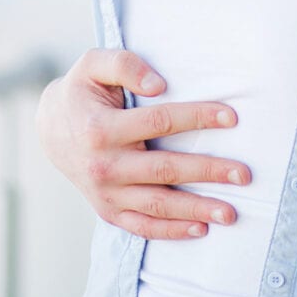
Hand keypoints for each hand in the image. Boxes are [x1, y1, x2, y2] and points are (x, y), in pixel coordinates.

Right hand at [36, 48, 251, 238]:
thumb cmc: (82, 91)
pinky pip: (142, 227)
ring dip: (196, 210)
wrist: (51, 128)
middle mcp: (103, 165)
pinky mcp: (107, 211)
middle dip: (208, 172)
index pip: (160, 122)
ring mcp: (105, 193)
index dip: (197, 118)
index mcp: (101, 129)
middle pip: (165, 170)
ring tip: (231, 213)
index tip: (232, 117)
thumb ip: (125, 65)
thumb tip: (159, 85)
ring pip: (157, 206)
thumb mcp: (94, 64)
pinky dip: (171, 232)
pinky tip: (201, 229)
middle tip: (244, 174)